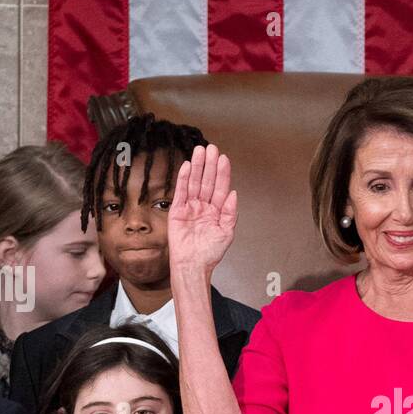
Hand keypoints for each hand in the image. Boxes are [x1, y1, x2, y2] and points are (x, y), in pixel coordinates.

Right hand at [168, 144, 236, 274]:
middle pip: (207, 181)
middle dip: (210, 165)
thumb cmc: (209, 253)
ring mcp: (190, 207)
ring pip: (195, 183)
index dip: (222, 173)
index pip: (220, 188)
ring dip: (198, 167)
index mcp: (217, 211)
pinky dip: (184, 179)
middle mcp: (204, 207)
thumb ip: (230, 213)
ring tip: (200, 151)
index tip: (224, 158)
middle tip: (211, 148)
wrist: (193, 265)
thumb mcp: (227, 232)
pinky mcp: (178, 211)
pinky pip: (181, 192)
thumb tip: (234, 193)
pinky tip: (188, 166)